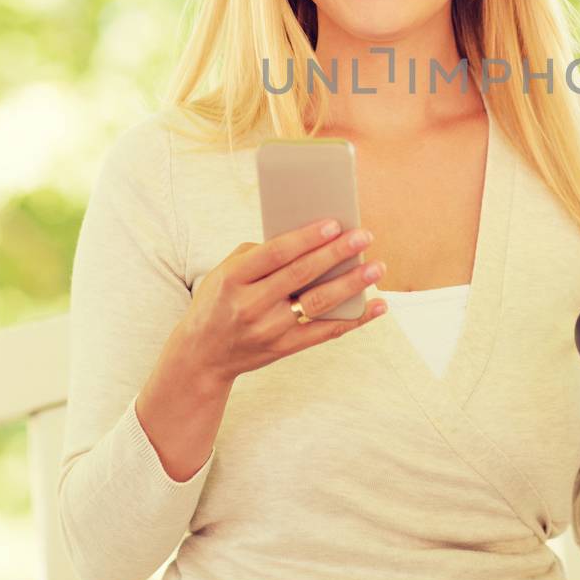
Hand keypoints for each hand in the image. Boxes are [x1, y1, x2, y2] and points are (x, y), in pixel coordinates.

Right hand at [181, 217, 388, 383]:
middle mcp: (251, 304)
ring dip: (351, 284)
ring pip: (317, 304)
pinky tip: (377, 305)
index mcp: (233, 278)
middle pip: (301, 275)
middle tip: (365, 236)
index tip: (334, 223)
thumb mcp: (226, 271)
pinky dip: (354, 320)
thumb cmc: (219, 300)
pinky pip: (325, 333)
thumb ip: (261, 254)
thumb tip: (310, 239)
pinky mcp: (284, 348)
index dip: (305, 238)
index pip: (275, 254)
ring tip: (377, 267)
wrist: (201, 355)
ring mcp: (268, 330)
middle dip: (336, 254)